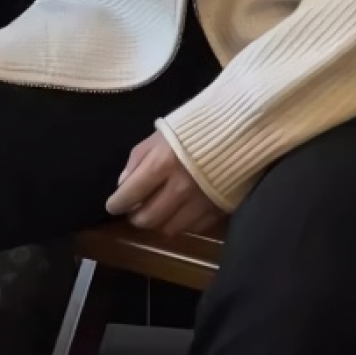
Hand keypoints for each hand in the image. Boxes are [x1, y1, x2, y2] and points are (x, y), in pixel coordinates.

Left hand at [106, 133, 224, 237]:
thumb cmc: (196, 126)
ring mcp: (200, 202)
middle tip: (136, 208)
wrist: (242, 126)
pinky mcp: (218, 209)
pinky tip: (182, 210)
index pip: (129, 195)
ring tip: (160, 210)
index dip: (117, 203)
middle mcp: (179, 188)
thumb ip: (139, 158)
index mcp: (162, 164)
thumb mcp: (162, 133)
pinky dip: (183, 222)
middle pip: (147, 218)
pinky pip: (193, 228)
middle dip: (136, 216)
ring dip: (160, 221)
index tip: (113, 205)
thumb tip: (124, 185)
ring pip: (169, 228)